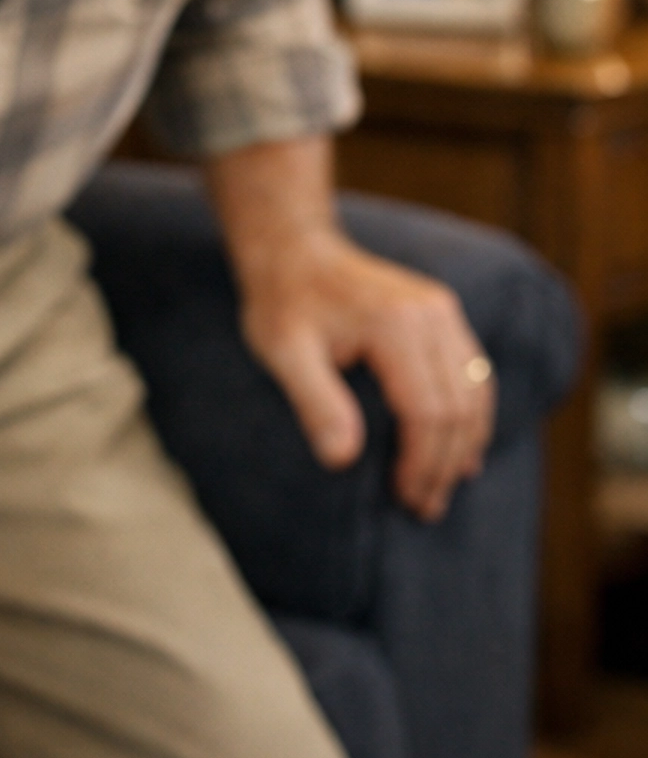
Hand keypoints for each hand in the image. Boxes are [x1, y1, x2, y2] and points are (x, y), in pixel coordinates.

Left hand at [205, 137, 494, 522]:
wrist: (293, 250)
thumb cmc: (284, 302)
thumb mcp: (284, 352)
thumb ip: (315, 402)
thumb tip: (342, 459)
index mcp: (395, 325)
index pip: (427, 412)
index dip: (420, 464)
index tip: (402, 499)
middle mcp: (431, 314)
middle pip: (458, 408)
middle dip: (443, 464)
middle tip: (423, 507)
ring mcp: (442, 309)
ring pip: (475, 392)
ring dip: (463, 445)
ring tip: (441, 488)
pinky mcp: (442, 312)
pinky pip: (473, 371)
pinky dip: (471, 414)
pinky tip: (460, 448)